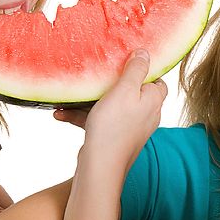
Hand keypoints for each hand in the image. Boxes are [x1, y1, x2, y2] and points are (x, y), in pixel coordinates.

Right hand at [73, 49, 167, 169]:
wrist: (100, 166)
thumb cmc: (114, 127)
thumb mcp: (125, 89)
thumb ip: (136, 70)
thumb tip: (145, 53)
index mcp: (153, 101)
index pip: (157, 81)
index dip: (145, 71)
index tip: (126, 62)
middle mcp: (145, 115)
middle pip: (131, 92)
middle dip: (111, 84)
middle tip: (96, 76)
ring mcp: (129, 128)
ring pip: (110, 107)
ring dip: (89, 101)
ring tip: (70, 97)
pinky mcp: (113, 137)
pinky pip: (98, 121)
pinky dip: (82, 116)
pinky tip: (62, 114)